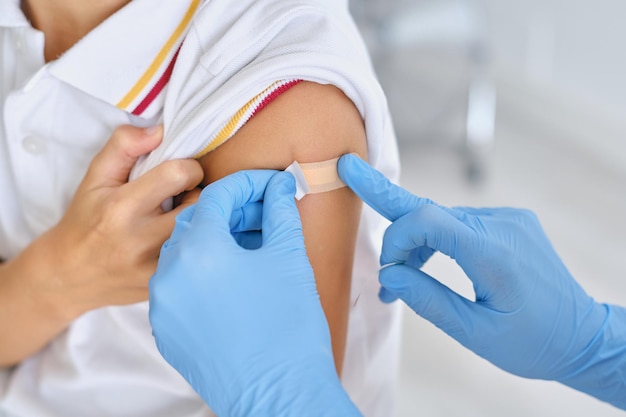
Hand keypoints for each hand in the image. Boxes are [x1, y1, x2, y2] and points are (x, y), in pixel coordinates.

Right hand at [35, 125, 202, 318]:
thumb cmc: (85, 220)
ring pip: (204, 233)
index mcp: (122, 207)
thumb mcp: (95, 177)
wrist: (68, 276)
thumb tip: (160, 130)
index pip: (180, 174)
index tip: (182, 175)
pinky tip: (180, 244)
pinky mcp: (164, 285)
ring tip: (182, 219)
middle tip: (184, 198)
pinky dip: (195, 246)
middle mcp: (141, 239)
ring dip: (201, 221)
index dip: (189, 168)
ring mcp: (154, 267)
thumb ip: (124, 146)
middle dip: (198, 195)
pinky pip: (198, 258)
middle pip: (201, 204)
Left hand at [149, 170, 360, 416]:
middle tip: (263, 214)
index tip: (270, 185)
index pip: (220, 196)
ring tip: (249, 247)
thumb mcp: (288, 259)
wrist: (277, 394)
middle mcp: (170, 274)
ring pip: (184, 255)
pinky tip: (231, 278)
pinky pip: (178, 286)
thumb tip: (278, 187)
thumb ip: (279, 212)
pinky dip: (201, 273)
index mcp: (200, 250)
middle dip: (231, 212)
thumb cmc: (288, 328)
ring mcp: (163, 305)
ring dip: (214, 242)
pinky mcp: (166, 330)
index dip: (249, 184)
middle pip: (197, 223)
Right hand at [338, 154, 625, 405]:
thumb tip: (388, 277)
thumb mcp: (476, 333)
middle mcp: (501, 226)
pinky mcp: (508, 223)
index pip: (428, 221)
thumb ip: (428, 301)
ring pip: (441, 218)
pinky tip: (425, 263)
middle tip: (348, 166)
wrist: (583, 335)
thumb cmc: (534, 341)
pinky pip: (459, 223)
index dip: (396, 237)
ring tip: (398, 273)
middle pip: (429, 207)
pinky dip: (435, 239)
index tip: (386, 270)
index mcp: (494, 254)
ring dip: (414, 240)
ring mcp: (507, 220)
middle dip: (384, 192)